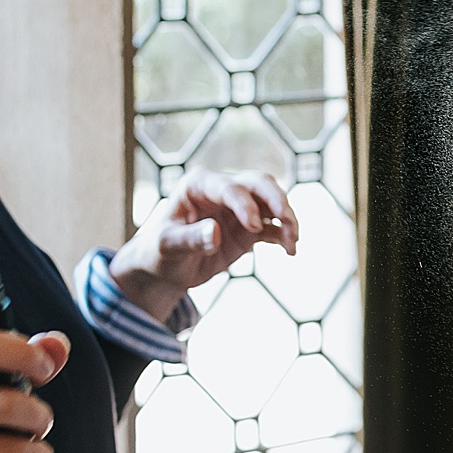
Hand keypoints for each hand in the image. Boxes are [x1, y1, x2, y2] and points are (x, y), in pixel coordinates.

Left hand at [109, 169, 298, 322]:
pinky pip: (273, 227)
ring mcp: (239, 208)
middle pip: (259, 183)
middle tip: (287, 219)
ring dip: (286, 218)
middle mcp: (223, 191)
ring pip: (272, 202)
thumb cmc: (158, 251)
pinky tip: (290, 251)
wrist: (165, 268)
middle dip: (276, 199)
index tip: (253, 227)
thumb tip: (215, 234)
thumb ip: (190, 239)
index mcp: (199, 185)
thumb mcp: (167, 246)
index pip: (230, 187)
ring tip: (293, 241)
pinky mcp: (250, 228)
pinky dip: (284, 236)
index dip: (245, 205)